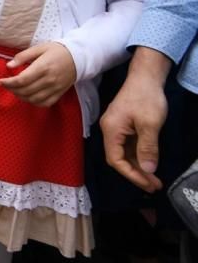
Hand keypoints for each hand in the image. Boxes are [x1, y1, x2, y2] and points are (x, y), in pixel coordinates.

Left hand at [0, 41, 75, 106]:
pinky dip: (33, 102)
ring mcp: (55, 88)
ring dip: (21, 97)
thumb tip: (9, 65)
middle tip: (6, 85)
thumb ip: (23, 56)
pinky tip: (27, 96)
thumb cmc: (57, 51)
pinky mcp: (59, 93)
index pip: (22, 80)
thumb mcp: (39, 48)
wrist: (78, 57)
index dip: (8, 82)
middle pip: (25, 91)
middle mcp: (49, 80)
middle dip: (12, 89)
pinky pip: (44, 103)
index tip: (0, 81)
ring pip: (33, 99)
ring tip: (14, 90)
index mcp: (43, 67)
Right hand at [99, 47, 170, 192]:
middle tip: (154, 185)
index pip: (116, 160)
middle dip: (136, 174)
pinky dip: (138, 156)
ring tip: (154, 178)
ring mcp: (114, 128)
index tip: (148, 184)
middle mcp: (108, 130)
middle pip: (118, 158)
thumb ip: (148, 148)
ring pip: (123, 153)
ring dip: (138, 166)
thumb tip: (148, 170)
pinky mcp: (122, 125)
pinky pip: (127, 146)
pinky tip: (149, 162)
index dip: (132, 174)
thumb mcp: (150, 124)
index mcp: (111, 130)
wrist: (145, 77)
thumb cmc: (146, 98)